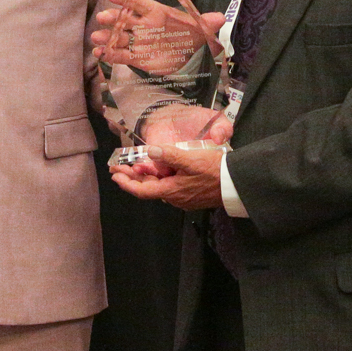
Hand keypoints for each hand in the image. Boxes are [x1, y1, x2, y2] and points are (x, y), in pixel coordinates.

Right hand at [92, 0, 225, 73]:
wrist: (194, 57)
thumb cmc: (196, 38)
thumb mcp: (203, 30)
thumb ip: (207, 23)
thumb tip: (220, 18)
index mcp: (158, 13)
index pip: (140, 2)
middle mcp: (145, 26)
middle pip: (125, 19)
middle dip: (113, 18)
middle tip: (103, 18)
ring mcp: (140, 42)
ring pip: (120, 37)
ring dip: (107, 36)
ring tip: (96, 38)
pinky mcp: (138, 58)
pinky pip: (121, 55)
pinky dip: (109, 54)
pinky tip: (99, 55)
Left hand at [110, 137, 226, 211]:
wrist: (237, 183)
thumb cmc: (214, 170)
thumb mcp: (190, 159)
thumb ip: (169, 155)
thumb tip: (150, 152)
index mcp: (171, 191)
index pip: (141, 190)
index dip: (126, 183)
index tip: (114, 174)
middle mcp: (174, 198)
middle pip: (148, 188)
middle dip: (133, 177)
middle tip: (121, 166)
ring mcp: (183, 197)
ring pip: (159, 186)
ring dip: (147, 176)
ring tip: (137, 164)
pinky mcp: (191, 194)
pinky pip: (170, 186)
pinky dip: (160, 177)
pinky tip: (160, 167)